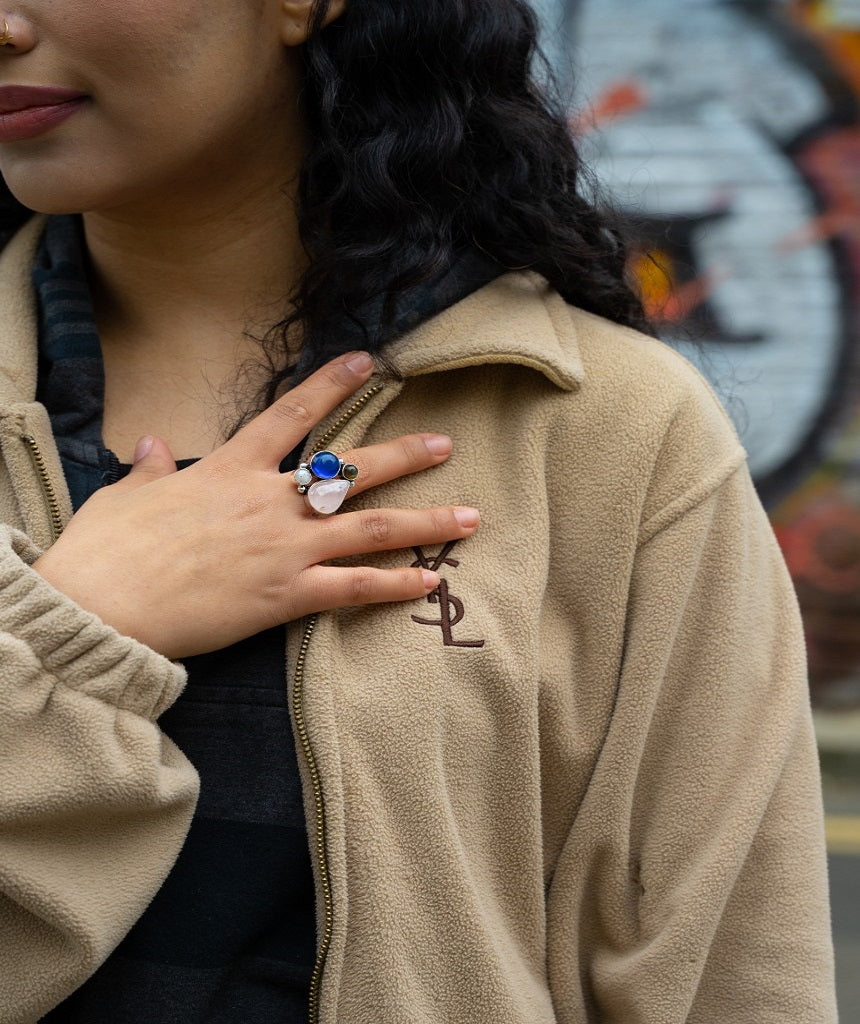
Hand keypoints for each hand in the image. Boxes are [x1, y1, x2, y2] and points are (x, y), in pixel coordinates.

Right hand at [32, 352, 478, 658]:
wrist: (100, 606)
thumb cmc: (106, 551)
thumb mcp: (122, 497)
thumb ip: (148, 470)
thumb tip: (149, 446)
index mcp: (229, 469)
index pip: (291, 415)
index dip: (332, 385)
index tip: (369, 363)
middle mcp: (268, 502)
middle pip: (350, 470)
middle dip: (404, 454)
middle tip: (447, 443)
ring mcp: (283, 548)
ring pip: (369, 528)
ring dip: (425, 521)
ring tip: (470, 517)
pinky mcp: (285, 596)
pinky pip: (353, 588)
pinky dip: (394, 585)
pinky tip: (430, 581)